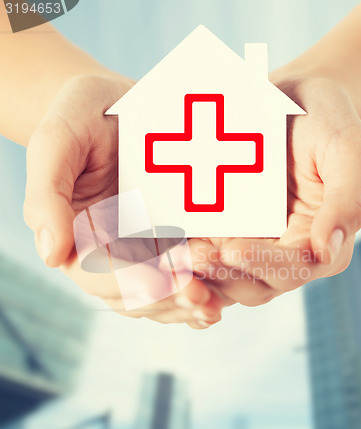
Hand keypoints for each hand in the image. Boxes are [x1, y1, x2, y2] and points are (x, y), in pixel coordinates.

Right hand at [23, 74, 223, 327]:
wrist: (117, 105)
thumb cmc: (82, 117)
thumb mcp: (58, 142)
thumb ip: (46, 196)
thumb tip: (50, 254)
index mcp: (78, 237)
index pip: (98, 274)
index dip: (129, 283)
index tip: (161, 283)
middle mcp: (111, 252)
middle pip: (135, 294)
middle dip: (168, 297)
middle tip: (202, 296)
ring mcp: (144, 249)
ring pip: (162, 295)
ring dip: (188, 303)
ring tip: (216, 302)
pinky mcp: (172, 240)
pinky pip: (185, 275)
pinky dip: (203, 289)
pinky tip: (224, 296)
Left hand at [188, 77, 360, 305]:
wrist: (289, 98)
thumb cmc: (325, 121)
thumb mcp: (348, 152)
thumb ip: (346, 202)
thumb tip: (328, 250)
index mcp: (318, 242)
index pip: (294, 268)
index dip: (264, 265)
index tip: (234, 250)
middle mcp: (283, 251)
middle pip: (254, 284)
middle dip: (224, 275)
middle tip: (195, 257)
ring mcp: (251, 243)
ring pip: (225, 276)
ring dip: (200, 274)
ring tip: (176, 255)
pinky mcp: (224, 231)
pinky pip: (204, 251)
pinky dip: (186, 254)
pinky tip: (167, 244)